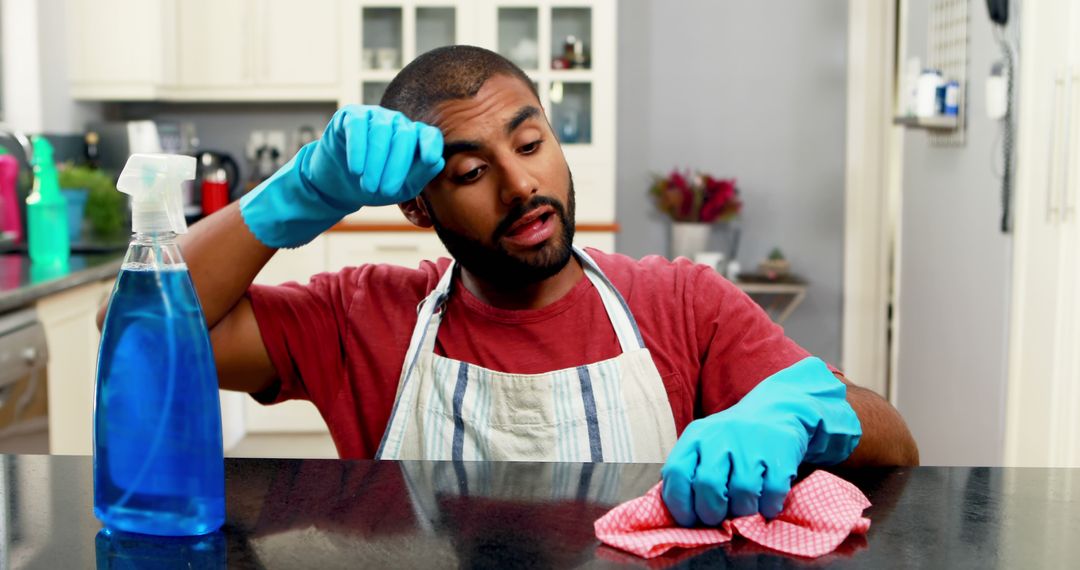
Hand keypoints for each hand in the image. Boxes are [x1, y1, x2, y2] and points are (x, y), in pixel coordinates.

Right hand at [240, 105, 444, 247]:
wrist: (339, 186)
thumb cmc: (376, 187)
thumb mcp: (401, 188)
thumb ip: (421, 175)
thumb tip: (438, 161)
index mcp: (415, 139)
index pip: (429, 135)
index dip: (431, 145)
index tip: (430, 159)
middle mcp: (398, 123)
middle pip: (405, 136)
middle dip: (396, 166)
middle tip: (385, 192)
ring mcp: (375, 116)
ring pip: (381, 131)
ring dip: (375, 162)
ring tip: (367, 185)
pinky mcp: (351, 116)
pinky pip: (358, 126)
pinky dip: (358, 149)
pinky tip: (356, 169)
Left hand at [660, 357, 860, 526]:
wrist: (776, 411)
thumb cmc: (732, 441)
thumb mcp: (703, 446)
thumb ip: (690, 474)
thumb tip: (684, 515)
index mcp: (695, 437)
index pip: (676, 473)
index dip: (680, 504)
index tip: (690, 519)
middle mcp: (720, 437)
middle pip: (708, 485)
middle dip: (711, 513)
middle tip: (718, 518)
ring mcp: (751, 443)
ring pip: (742, 493)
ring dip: (742, 512)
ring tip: (744, 508)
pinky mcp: (779, 452)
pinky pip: (772, 493)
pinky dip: (768, 507)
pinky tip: (766, 503)